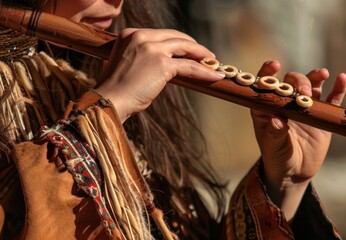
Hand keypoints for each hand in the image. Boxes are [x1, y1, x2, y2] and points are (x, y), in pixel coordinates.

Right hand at [95, 28, 224, 121]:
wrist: (109, 101)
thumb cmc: (116, 89)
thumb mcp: (126, 64)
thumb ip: (139, 56)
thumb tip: (158, 63)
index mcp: (130, 34)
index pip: (161, 34)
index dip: (178, 41)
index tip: (188, 48)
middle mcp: (141, 36)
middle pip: (176, 37)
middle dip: (193, 45)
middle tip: (205, 54)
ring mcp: (152, 48)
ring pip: (186, 48)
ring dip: (202, 55)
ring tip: (213, 62)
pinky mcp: (162, 63)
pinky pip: (189, 66)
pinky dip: (204, 71)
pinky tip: (214, 75)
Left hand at [251, 60, 345, 219]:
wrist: (295, 173)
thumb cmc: (278, 158)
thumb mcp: (274, 147)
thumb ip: (275, 133)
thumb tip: (277, 120)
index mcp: (267, 107)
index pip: (265, 85)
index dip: (268, 72)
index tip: (275, 65)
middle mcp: (286, 103)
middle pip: (292, 82)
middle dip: (299, 82)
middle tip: (305, 93)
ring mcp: (305, 107)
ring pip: (311, 85)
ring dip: (316, 76)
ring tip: (322, 74)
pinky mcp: (321, 116)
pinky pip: (331, 99)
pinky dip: (337, 89)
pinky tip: (342, 79)